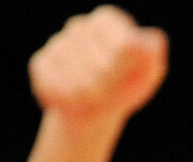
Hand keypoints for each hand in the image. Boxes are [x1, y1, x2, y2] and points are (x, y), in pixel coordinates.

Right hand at [29, 6, 167, 125]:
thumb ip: (152, 55)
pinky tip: (73, 100)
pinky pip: (55, 87)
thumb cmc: (124, 86)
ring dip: (89, 98)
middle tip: (108, 93)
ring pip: (76, 79)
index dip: (126, 69)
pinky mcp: (41, 64)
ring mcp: (56, 43)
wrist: (94, 109)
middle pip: (100, 66)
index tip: (125, 76)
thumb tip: (152, 40)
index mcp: (107, 21)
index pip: (123, 45)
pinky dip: (69, 102)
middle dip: (109, 89)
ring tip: (92, 99)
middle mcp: (80, 26)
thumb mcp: (146, 72)